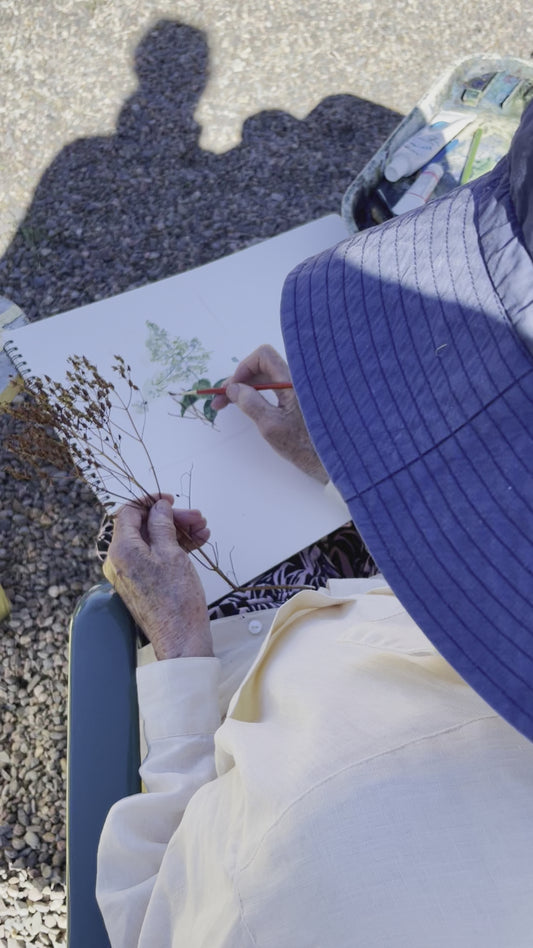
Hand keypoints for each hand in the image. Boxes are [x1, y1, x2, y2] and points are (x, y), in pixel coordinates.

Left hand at [103, 492, 212, 660]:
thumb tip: (158, 507)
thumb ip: (161, 524)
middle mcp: (119, 561)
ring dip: (178, 532)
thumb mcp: (171, 552)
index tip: (169, 499)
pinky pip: (156, 557)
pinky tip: (198, 543)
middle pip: (143, 526)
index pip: (128, 513)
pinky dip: (175, 548)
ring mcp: (130, 573)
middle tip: (196, 518)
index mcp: (120, 550)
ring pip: (153, 541)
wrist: (181, 637)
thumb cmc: (176, 598)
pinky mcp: (142, 583)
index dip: (149, 502)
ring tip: (203, 530)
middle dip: (171, 518)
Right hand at [211, 344, 327, 482]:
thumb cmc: (304, 446)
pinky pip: (274, 389)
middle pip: (262, 368)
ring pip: (266, 379)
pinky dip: (257, 395)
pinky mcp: (299, 401)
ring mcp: (298, 390)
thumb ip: (250, 403)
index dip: (244, 368)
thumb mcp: (271, 426)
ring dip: (245, 388)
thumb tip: (233, 388)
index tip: (232, 387)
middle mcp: (297, 380)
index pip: (264, 356)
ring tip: (227, 404)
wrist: (332, 461)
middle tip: (220, 399)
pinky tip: (246, 407)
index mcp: (294, 380)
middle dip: (239, 380)